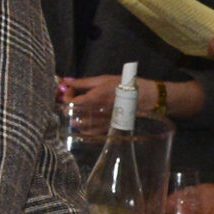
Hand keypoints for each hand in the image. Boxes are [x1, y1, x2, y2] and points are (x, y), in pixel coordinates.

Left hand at [60, 75, 199, 134]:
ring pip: (80, 126)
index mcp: (95, 98)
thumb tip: (65, 81)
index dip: (66, 96)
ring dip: (77, 118)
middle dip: (69, 107)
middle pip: (73, 115)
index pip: (70, 102)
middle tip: (73, 99)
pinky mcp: (109, 129)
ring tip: (81, 110)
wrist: (147, 98)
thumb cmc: (125, 85)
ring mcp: (102, 123)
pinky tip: (88, 120)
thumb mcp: (104, 79)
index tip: (70, 90)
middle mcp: (97, 112)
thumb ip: (83, 82)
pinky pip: (91, 133)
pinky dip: (86, 128)